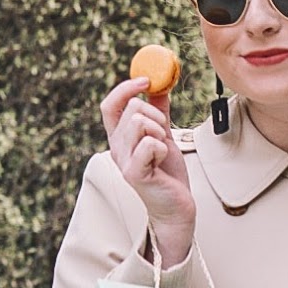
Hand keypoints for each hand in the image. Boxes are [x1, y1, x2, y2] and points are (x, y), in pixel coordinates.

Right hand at [100, 77, 195, 261]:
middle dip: (156, 115)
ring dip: (160, 131)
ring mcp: (123, 161)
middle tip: (165, 133)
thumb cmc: (168, 175)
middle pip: (132, 109)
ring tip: (163, 148)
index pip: (110, 105)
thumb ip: (159, 114)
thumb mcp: (163, 138)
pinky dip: (163, 148)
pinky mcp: (134, 173)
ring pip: (139, 122)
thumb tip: (160, 88)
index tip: (147, 81)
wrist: (177, 207)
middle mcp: (117, 148)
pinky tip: (163, 161)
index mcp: (120, 138)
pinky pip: (149, 143)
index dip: (126, 88)